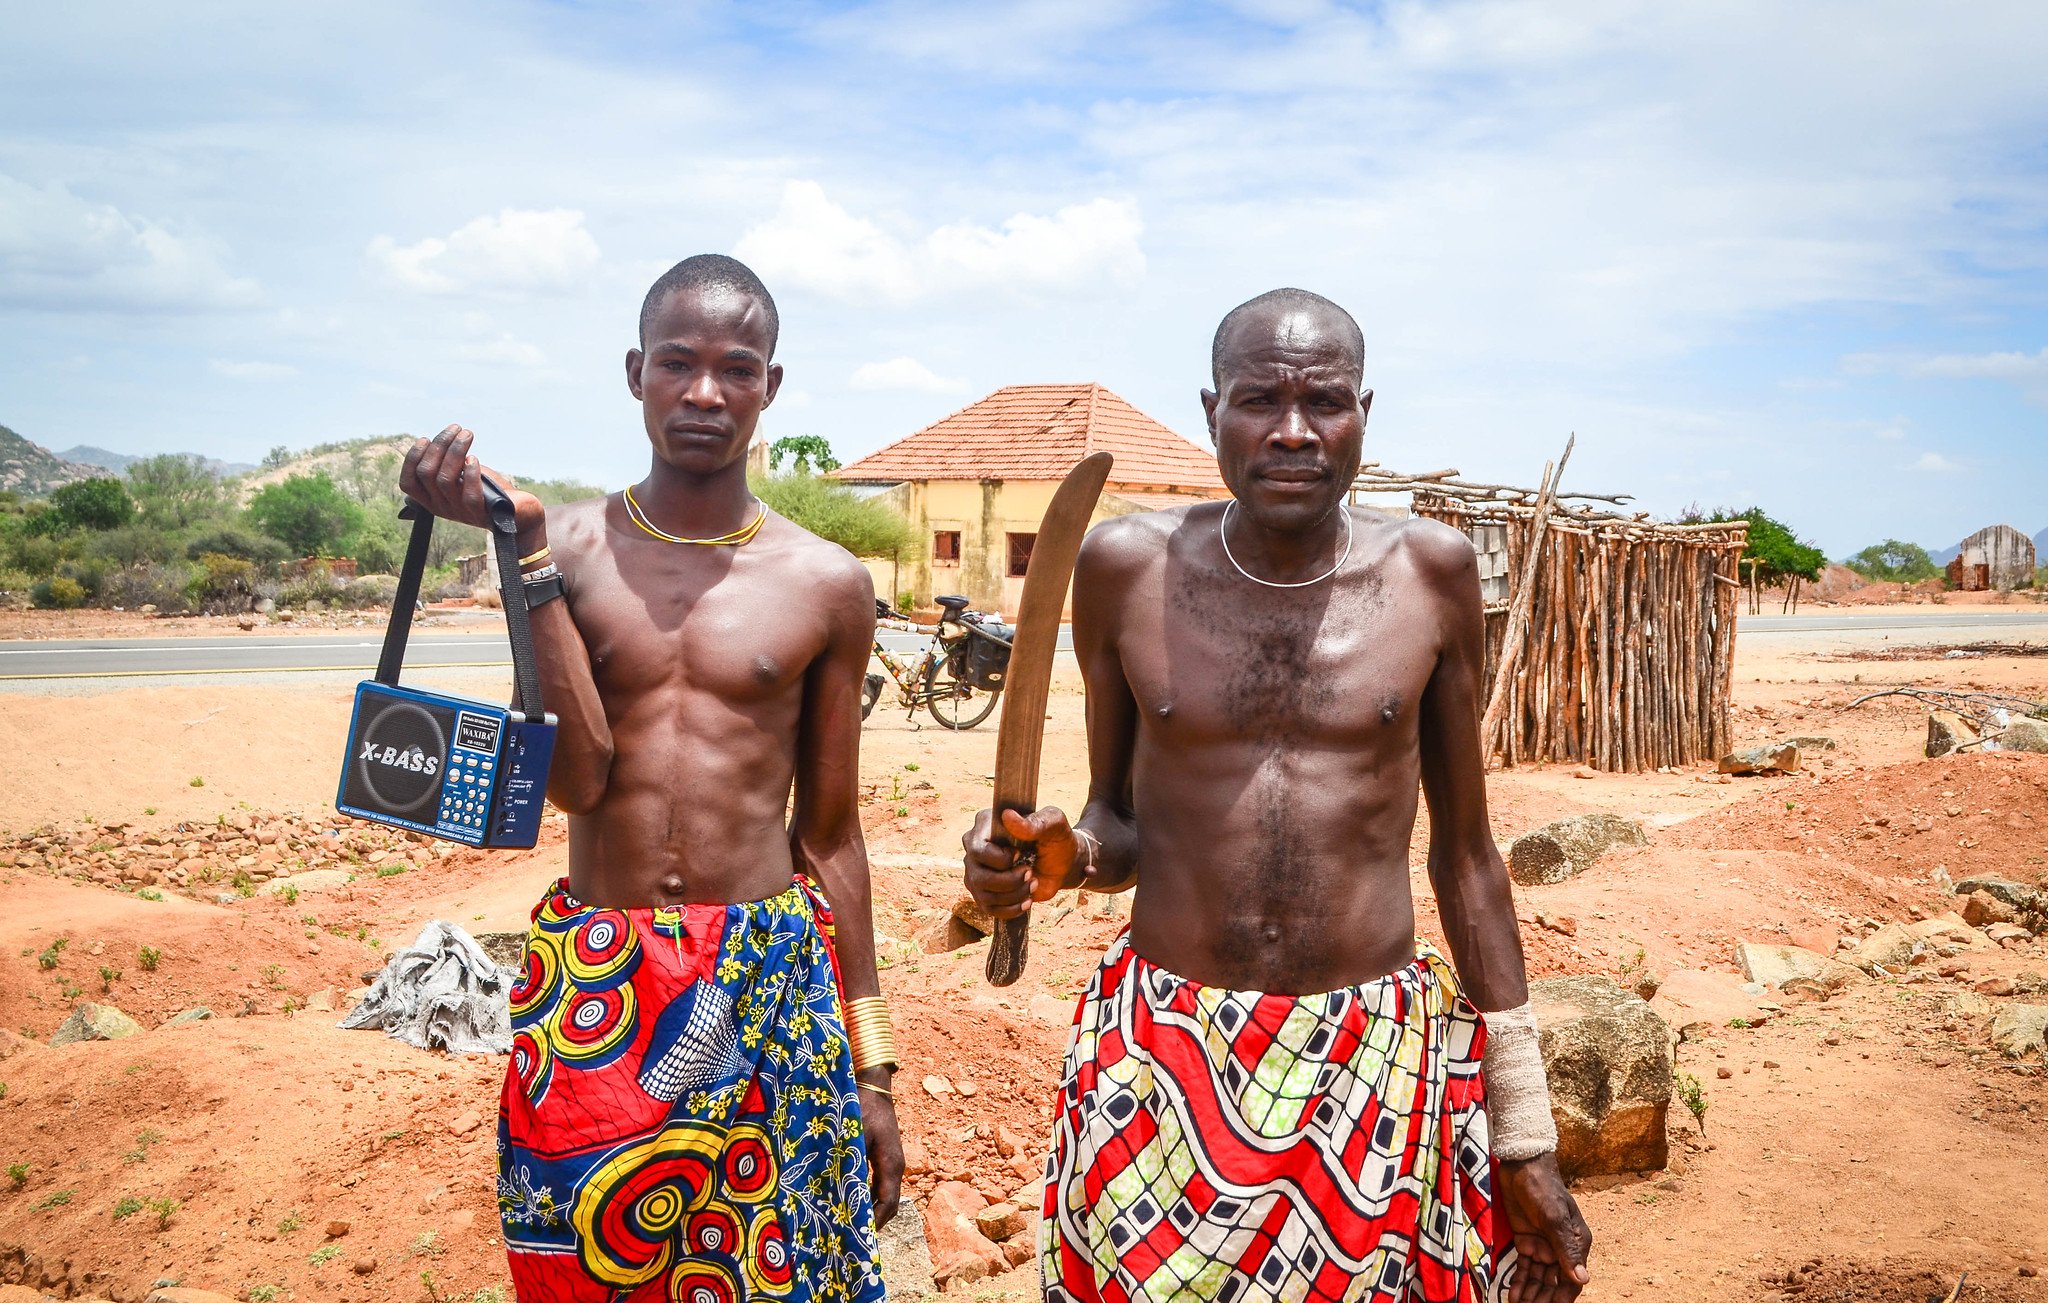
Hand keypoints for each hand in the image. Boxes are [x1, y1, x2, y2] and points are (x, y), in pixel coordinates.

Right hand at [400, 425, 545, 538]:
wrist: (518, 513)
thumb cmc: (487, 490)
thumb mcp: (462, 475)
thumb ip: (448, 463)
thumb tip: (440, 441)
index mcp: (431, 499)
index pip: (408, 482)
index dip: (412, 458)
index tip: (425, 438)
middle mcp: (441, 507)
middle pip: (427, 474)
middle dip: (439, 445)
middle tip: (456, 428)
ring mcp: (460, 513)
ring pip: (445, 480)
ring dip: (455, 451)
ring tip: (467, 434)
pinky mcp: (481, 515)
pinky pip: (470, 496)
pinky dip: (471, 473)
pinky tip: (474, 458)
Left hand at [856, 1068, 902, 1227]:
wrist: (873, 1085)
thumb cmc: (863, 1106)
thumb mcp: (854, 1132)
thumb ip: (849, 1158)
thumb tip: (838, 1183)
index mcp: (891, 1163)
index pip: (888, 1202)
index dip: (875, 1221)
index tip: (859, 1234)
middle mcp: (895, 1166)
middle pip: (888, 1203)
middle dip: (872, 1220)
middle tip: (850, 1234)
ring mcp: (890, 1161)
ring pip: (884, 1194)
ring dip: (870, 1208)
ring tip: (849, 1221)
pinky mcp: (883, 1156)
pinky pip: (878, 1184)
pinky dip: (867, 1196)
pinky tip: (850, 1199)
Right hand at [962, 806, 1079, 919]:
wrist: (1062, 863)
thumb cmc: (1055, 837)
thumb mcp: (1052, 824)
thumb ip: (1033, 821)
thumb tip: (1007, 816)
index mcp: (985, 825)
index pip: (978, 849)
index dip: (1000, 858)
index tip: (1020, 853)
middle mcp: (974, 849)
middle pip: (978, 876)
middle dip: (1010, 880)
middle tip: (1030, 871)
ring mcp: (976, 872)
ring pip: (984, 895)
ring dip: (1014, 894)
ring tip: (1032, 882)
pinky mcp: (984, 893)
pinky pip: (989, 909)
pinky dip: (1012, 909)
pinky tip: (1027, 899)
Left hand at [1498, 1153, 1590, 1302]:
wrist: (1521, 1166)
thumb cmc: (1543, 1189)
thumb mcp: (1554, 1218)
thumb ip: (1566, 1249)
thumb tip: (1582, 1280)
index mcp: (1577, 1243)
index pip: (1572, 1278)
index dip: (1563, 1297)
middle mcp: (1561, 1248)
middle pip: (1554, 1282)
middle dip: (1544, 1298)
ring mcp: (1543, 1245)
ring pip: (1539, 1278)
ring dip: (1531, 1294)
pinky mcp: (1525, 1241)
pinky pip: (1524, 1267)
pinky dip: (1520, 1282)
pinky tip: (1513, 1295)